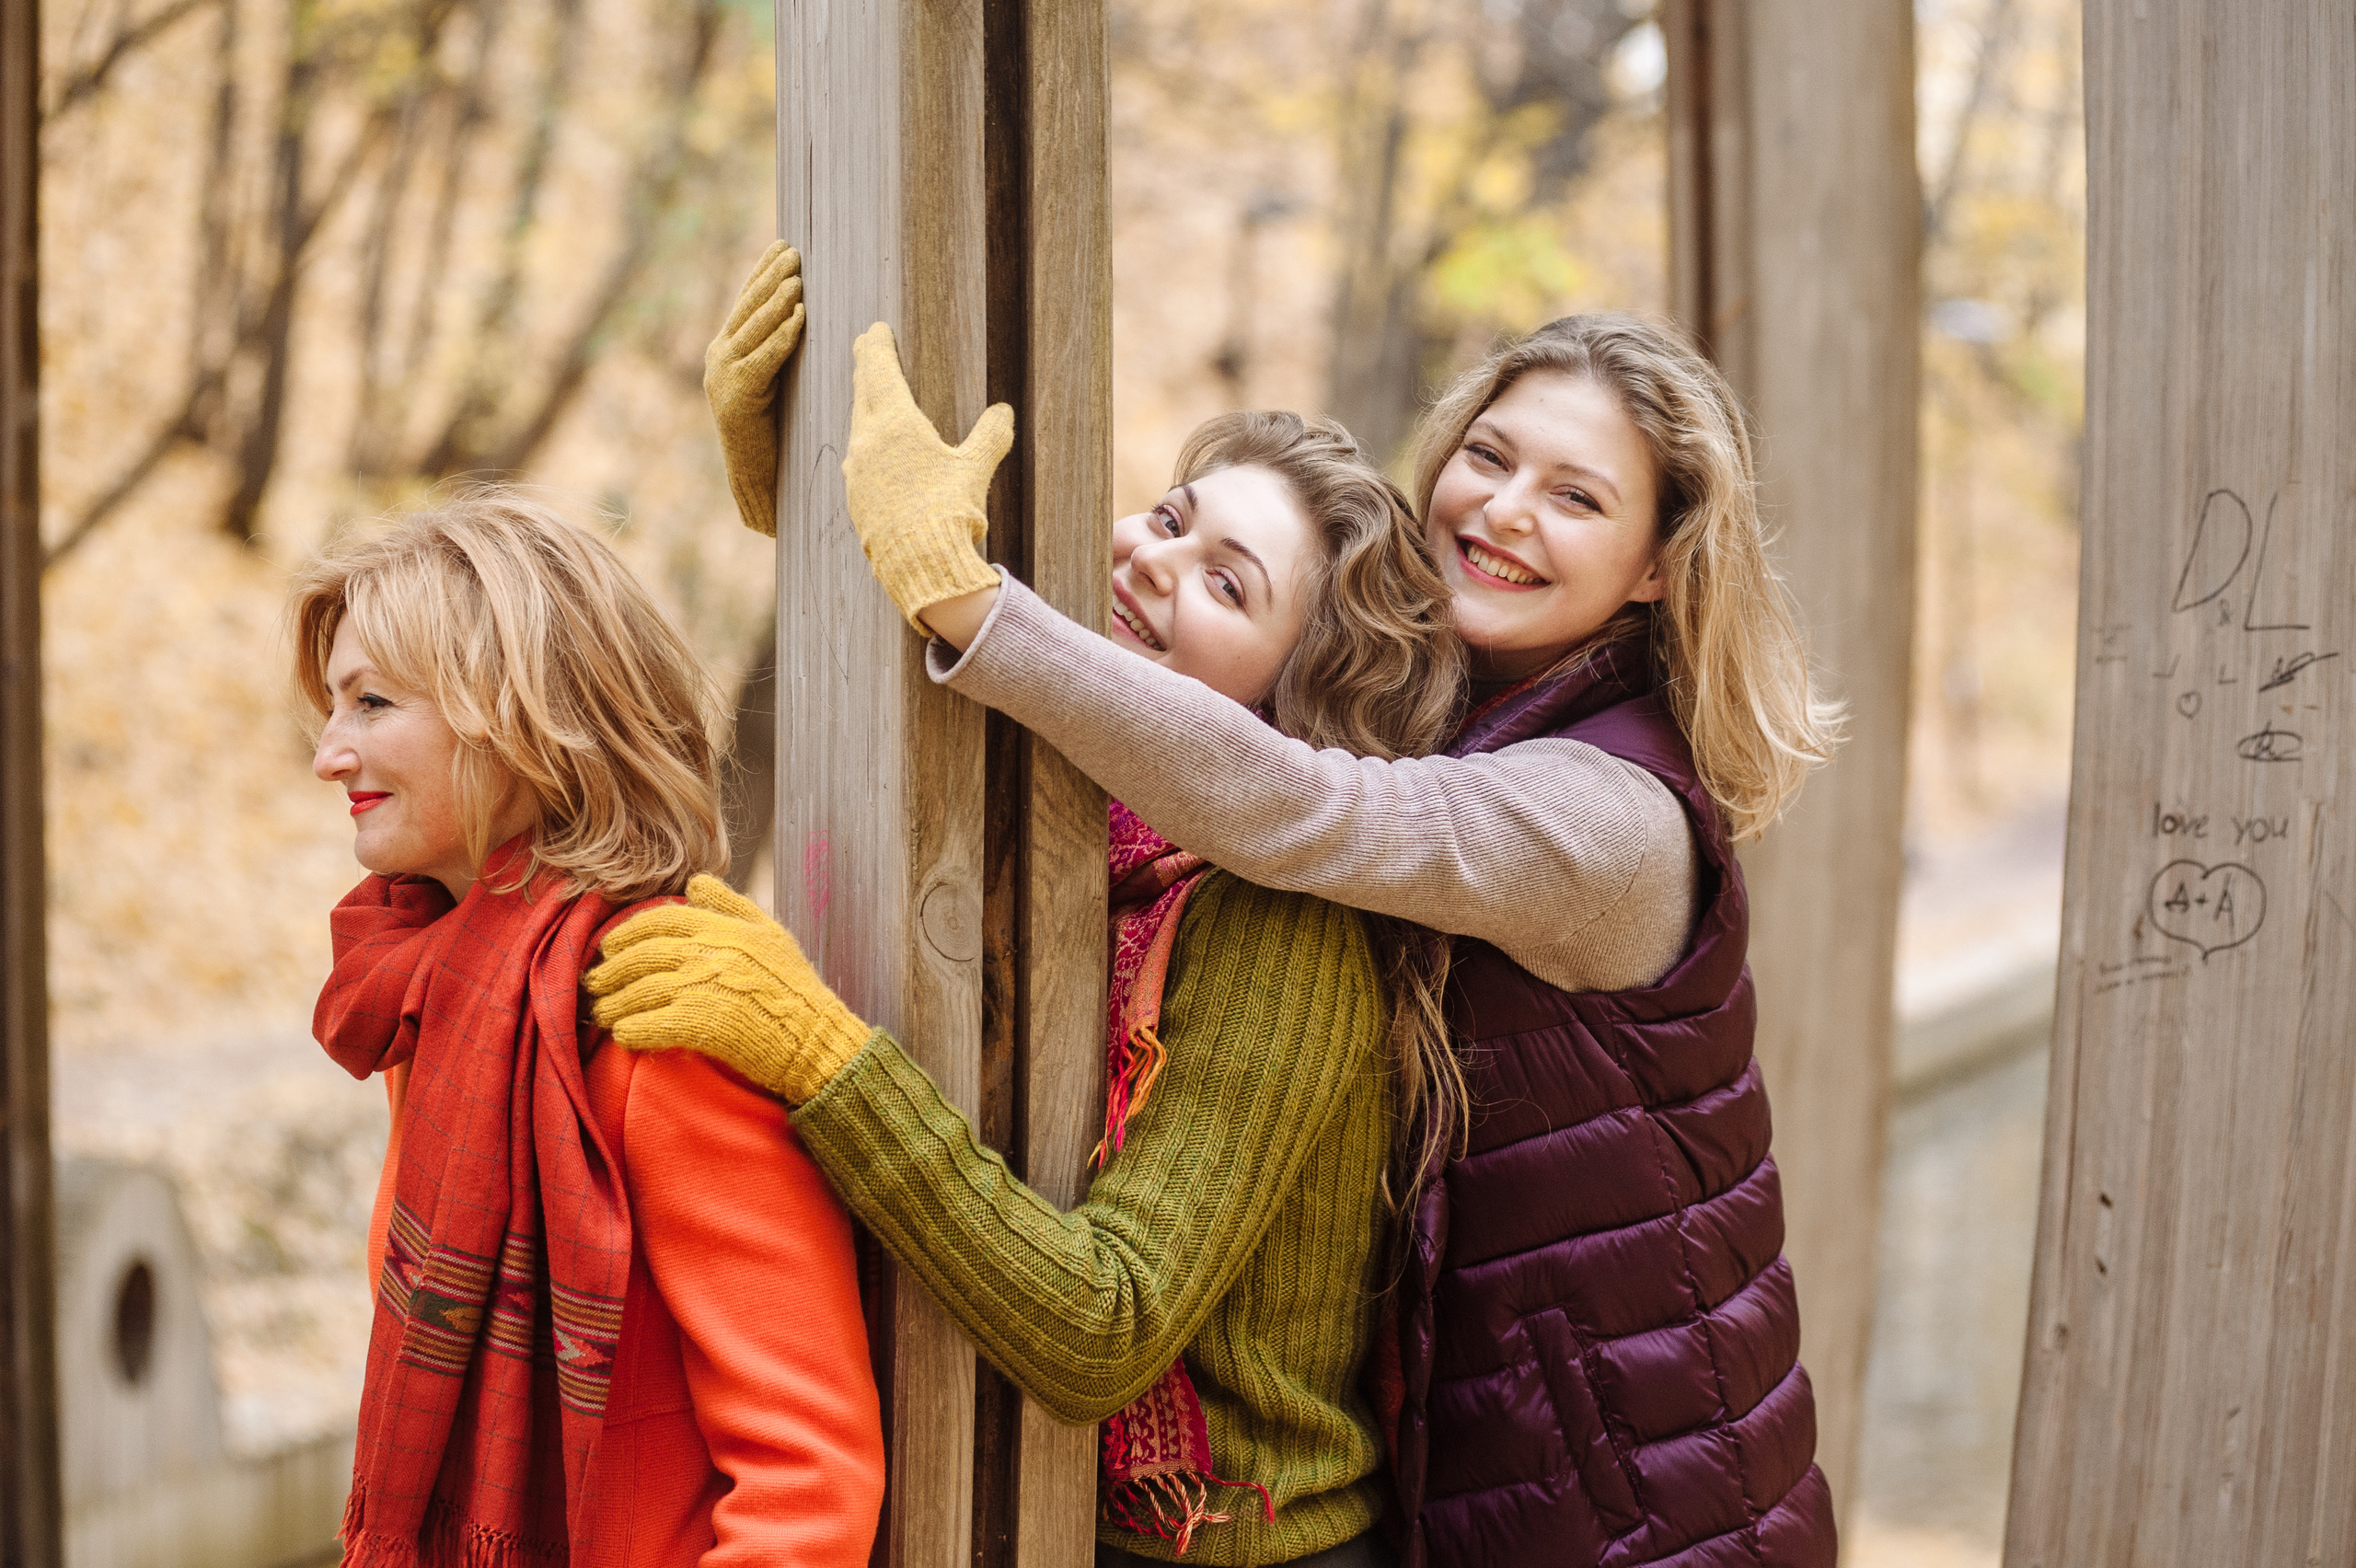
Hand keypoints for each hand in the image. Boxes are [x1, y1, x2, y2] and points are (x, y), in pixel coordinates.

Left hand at [586, 874, 873, 1103]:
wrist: (816, 1039)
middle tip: (595, 983)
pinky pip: (648, 1025)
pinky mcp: (700, 1023)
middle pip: (640, 955)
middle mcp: (709, 951)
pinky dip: (630, 1031)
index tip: (609, 948)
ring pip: (639, 991)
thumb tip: (696, 881)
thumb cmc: (795, 988)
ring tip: (603, 1012)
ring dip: (614, 1003)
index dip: (625, 934)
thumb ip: (732, 904)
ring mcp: (702, 986)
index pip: (658, 921)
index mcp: (723, 926)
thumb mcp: (772, 934)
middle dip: (610, 970)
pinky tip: (623, 1035)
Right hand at [706, 241, 805, 537]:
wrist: (756, 482)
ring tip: (798, 278)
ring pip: (753, 330)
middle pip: (747, 309)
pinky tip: (799, 317)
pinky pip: (763, 360)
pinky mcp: (737, 401)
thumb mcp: (775, 383)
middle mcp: (718, 360)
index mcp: (725, 352)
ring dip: (777, 301)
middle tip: (794, 251)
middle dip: (771, 277)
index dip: (762, 272)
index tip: (782, 245)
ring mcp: (723, 379)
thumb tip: (806, 315)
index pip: (746, 303)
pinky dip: (782, 337)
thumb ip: (779, 351)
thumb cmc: (775, 435)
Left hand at [844, 322, 1010, 629]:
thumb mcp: (976, 468)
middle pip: (862, 395)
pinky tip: (872, 454)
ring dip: (864, 409)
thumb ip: (990, 435)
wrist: (921, 566)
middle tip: (865, 351)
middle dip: (866, 370)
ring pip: (857, 428)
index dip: (875, 347)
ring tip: (870, 401)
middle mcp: (866, 442)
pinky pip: (858, 460)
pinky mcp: (856, 500)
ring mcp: (857, 473)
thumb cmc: (950, 512)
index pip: (878, 370)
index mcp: (894, 424)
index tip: (873, 331)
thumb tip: (1003, 412)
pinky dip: (865, 445)